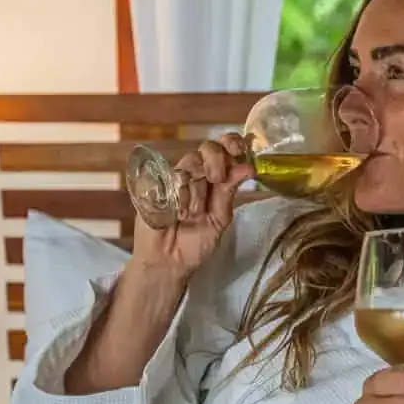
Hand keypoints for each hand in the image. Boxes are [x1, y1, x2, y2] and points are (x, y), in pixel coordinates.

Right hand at [132, 133, 253, 277]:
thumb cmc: (196, 242)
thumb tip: (248, 168)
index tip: (238, 149)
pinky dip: (179, 195)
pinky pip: (170, 177)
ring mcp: (174, 177)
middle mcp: (196, 174)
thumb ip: (229, 193)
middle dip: (216, 160)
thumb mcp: (219, 218)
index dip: (231, 143)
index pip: (225, 150)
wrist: (168, 261)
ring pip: (190, 163)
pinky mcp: (155, 184)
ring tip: (191, 214)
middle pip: (207, 149)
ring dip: (196, 190)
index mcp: (215, 179)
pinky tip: (177, 213)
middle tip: (216, 179)